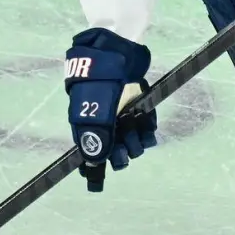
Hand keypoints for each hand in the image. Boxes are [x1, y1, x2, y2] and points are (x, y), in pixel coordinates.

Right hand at [64, 27, 156, 191]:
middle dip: (120, 155)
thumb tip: (93, 163)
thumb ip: (96, 137)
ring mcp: (121, 113)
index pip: (88, 155)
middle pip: (113, 151)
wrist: (116, 50)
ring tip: (138, 134)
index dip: (93, 170)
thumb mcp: (95, 112)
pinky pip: (145, 124)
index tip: (97, 184)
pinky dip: (148, 127)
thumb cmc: (100, 82)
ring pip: (132, 139)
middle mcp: (104, 122)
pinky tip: (147, 124)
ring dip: (136, 142)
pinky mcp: (138, 104)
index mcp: (86, 125)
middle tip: (125, 153)